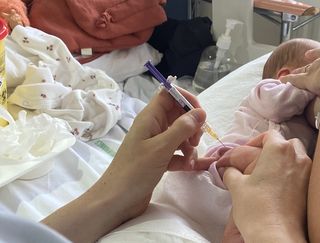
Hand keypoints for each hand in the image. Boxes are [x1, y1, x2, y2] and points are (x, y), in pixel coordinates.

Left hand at [93, 88, 215, 217]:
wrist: (116, 201)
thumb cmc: (135, 171)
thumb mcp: (161, 148)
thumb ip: (182, 128)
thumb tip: (201, 112)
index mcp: (150, 117)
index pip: (169, 94)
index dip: (186, 99)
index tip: (200, 114)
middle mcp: (153, 127)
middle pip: (178, 115)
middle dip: (192, 125)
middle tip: (196, 140)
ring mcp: (156, 143)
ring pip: (180, 134)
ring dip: (190, 144)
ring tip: (191, 157)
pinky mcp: (158, 159)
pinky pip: (177, 151)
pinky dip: (184, 157)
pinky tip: (187, 167)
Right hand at [223, 130, 311, 241]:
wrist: (276, 235)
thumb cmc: (256, 208)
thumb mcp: (237, 186)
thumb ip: (231, 172)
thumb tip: (227, 170)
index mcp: (279, 149)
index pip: (269, 134)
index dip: (256, 141)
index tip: (246, 151)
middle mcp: (297, 156)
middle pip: (286, 144)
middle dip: (273, 149)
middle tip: (258, 162)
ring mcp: (308, 172)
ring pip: (297, 157)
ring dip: (284, 161)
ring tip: (269, 174)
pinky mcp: (311, 188)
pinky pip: (302, 173)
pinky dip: (292, 175)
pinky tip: (279, 187)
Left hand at [281, 28, 319, 96]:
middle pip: (317, 58)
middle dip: (312, 59)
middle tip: (306, 58)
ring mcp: (317, 68)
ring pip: (306, 68)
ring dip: (300, 70)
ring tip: (294, 72)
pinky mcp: (310, 80)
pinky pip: (297, 80)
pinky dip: (289, 80)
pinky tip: (283, 81)